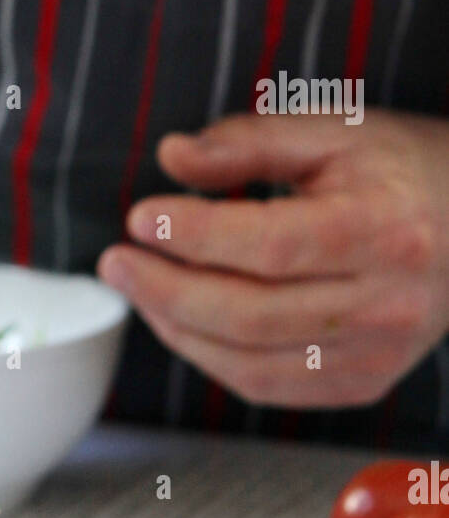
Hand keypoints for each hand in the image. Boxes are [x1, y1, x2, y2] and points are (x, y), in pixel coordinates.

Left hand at [98, 110, 448, 409]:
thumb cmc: (401, 171)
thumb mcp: (336, 131)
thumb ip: (251, 140)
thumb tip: (172, 158)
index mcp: (384, 230)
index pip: (269, 244)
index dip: (194, 235)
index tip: (140, 217)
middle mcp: (384, 304)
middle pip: (249, 314)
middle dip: (166, 290)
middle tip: (116, 262)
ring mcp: (375, 356)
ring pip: (249, 363)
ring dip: (179, 329)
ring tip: (141, 290)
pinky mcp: (361, 385)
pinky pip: (266, 387)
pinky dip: (213, 359)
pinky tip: (184, 323)